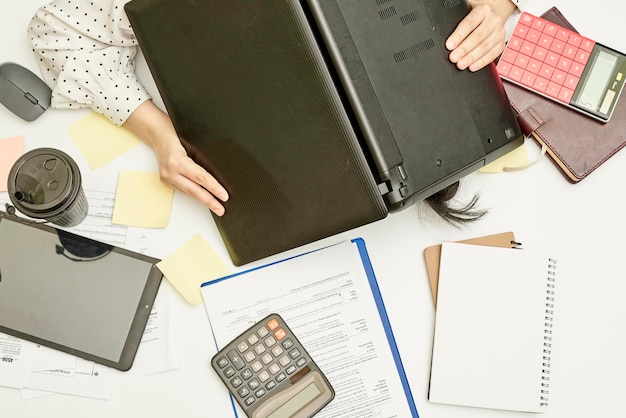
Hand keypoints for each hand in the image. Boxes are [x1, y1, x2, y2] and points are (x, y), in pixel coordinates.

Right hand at [123, 100, 228, 215]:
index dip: (214, 188)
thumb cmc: (176, 136)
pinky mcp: (165, 181)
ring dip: (203, 200)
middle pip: (194, 190)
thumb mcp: (192, 145)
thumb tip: (219, 174)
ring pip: (188, 192)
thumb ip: (202, 160)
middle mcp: (170, 171)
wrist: (157, 136)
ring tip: (216, 206)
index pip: (200, 177)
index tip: (224, 196)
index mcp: (178, 161)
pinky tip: (204, 198)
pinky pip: (183, 189)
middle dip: (209, 201)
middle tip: (221, 209)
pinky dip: (194, 194)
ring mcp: (166, 177)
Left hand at [445, 0, 516, 70]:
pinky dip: (482, 62)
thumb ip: (457, 22)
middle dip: (464, 49)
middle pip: (478, 37)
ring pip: (485, 47)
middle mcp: (493, 20)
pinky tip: (472, 66)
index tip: (449, 45)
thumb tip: (445, 37)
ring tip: (461, 64)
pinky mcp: (501, 43)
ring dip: (472, 58)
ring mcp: (499, 32)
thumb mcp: (466, 13)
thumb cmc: (474, 16)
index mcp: (483, 10)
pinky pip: (493, 54)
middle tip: (453, 58)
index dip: (458, 36)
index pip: (469, 23)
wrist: (491, 16)